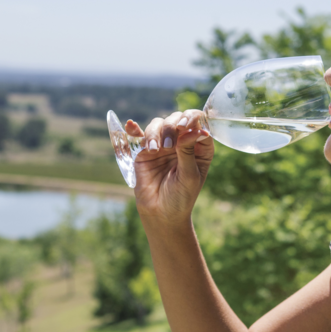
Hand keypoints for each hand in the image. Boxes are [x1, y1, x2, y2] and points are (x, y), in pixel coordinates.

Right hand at [125, 109, 213, 223]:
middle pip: (177, 119)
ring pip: (159, 124)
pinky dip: (134, 128)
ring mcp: (163, 144)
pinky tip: (131, 125)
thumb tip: (192, 129)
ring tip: (155, 150)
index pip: (199, 123)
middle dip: (171, 127)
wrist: (161, 213)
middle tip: (168, 145)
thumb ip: (188, 152)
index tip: (184, 126)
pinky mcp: (145, 150)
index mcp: (200, 147)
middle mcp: (182, 142)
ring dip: (156, 133)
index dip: (192, 119)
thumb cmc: (181, 197)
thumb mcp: (189, 175)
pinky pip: (139, 134)